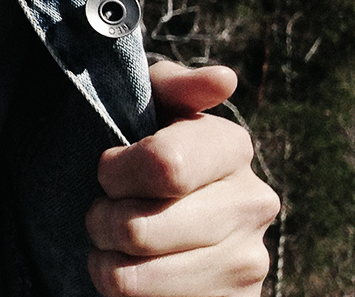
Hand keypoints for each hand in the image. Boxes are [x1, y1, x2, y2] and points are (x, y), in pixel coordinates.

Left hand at [86, 61, 278, 296]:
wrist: (156, 210)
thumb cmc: (140, 144)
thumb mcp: (148, 103)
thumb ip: (173, 85)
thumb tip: (222, 79)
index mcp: (232, 146)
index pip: (164, 166)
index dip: (116, 172)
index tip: (107, 169)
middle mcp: (253, 204)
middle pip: (140, 229)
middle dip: (102, 221)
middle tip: (102, 211)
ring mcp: (247, 261)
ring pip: (135, 279)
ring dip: (105, 261)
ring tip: (113, 243)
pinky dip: (124, 293)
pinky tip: (134, 272)